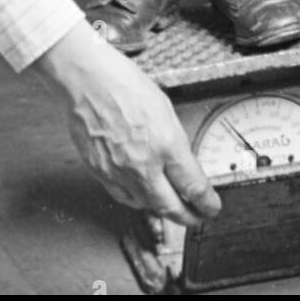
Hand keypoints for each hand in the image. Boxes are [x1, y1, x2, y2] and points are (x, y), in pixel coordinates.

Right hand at [35, 22, 220, 228]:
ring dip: (161, 209)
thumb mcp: (165, 109)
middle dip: (188, 218)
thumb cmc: (124, 85)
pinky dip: (137, 201)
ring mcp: (119, 172)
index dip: (206, 203)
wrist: (87, 81)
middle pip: (170, 207)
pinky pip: (123, 197)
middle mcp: (143, 164)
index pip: (193, 186)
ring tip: (171, 206)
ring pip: (146, 206)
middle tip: (196, 218)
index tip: (212, 207)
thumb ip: (174, 142)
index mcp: (166, 143)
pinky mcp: (100, 173)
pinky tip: (142, 196)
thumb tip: (182, 164)